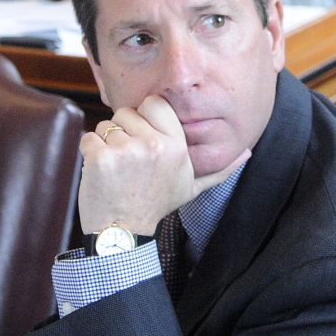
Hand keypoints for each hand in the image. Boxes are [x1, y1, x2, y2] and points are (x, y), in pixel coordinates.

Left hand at [78, 94, 250, 235]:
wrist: (122, 232)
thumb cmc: (155, 206)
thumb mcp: (191, 188)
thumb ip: (218, 169)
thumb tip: (246, 153)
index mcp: (176, 146)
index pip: (154, 102)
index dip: (144, 117)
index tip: (142, 138)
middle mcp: (153, 145)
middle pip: (126, 112)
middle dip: (122, 132)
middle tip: (128, 161)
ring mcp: (125, 151)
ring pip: (105, 125)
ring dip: (106, 144)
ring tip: (117, 170)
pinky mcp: (100, 158)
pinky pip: (88, 138)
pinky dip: (90, 153)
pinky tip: (101, 173)